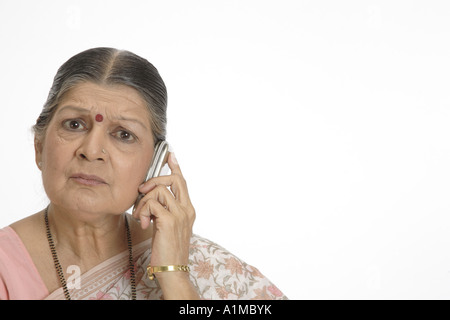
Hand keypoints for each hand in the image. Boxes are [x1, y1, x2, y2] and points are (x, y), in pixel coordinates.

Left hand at [132, 152, 195, 267]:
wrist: (172, 269)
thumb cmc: (168, 250)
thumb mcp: (167, 227)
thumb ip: (163, 211)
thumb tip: (150, 198)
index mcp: (188, 210)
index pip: (183, 182)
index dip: (176, 167)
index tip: (170, 156)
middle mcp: (187, 209)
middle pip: (173, 179)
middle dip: (155, 179)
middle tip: (143, 190)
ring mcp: (180, 214)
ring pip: (159, 190)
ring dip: (144, 202)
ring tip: (142, 216)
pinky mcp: (169, 220)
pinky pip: (151, 203)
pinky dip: (143, 211)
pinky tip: (144, 223)